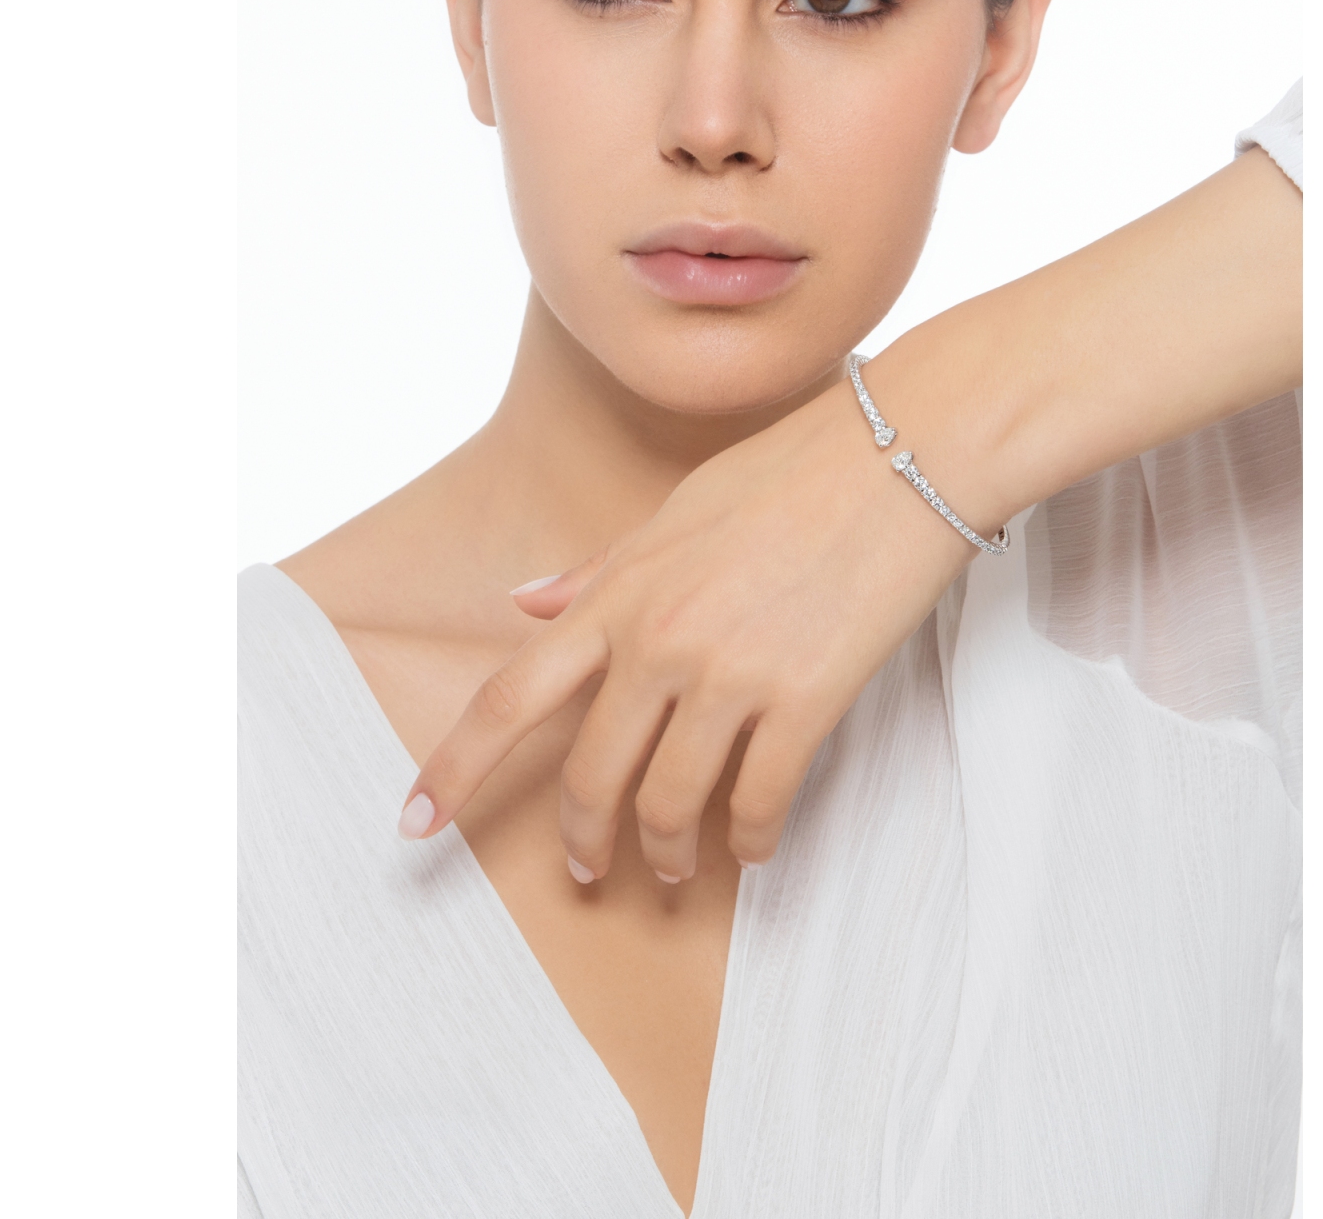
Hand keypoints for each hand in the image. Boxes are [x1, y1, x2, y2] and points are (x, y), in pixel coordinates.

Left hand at [396, 149, 1301, 877]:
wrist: (906, 451)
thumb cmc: (795, 467)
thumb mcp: (678, 508)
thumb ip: (599, 571)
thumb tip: (526, 602)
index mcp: (620, 593)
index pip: (511, 696)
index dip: (453, 770)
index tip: (416, 824)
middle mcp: (660, 640)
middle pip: (588, 775)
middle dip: (581, 840)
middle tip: (589, 871)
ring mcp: (730, 674)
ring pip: (669, 804)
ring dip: (665, 855)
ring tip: (675, 871)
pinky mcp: (804, 701)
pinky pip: (759, 803)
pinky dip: (750, 843)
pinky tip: (753, 850)